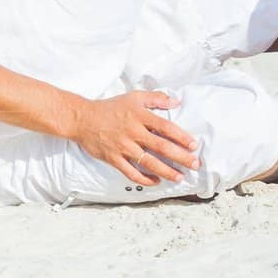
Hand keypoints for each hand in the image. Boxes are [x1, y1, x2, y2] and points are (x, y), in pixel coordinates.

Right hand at [71, 91, 200, 185]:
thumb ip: (156, 98)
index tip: (193, 145)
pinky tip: (156, 181)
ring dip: (167, 171)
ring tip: (180, 177)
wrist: (83, 119)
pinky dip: (145, 179)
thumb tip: (176, 101)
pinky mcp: (114, 159)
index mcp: (140, 116)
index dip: (181, 137)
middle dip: (180, 157)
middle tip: (194, 164)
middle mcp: (133, 132)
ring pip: (149, 162)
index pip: (165, 127)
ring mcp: (123, 147)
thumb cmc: (110, 108)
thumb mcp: (134, 97)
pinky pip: (131, 173)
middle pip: (161, 147)